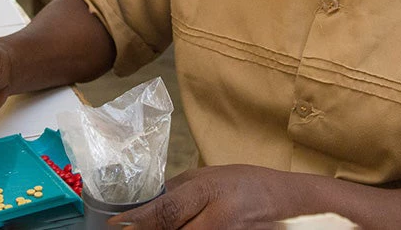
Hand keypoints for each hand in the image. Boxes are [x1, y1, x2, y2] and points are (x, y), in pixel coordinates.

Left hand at [110, 165, 293, 228]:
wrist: (285, 202)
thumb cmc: (245, 184)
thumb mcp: (208, 176)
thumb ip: (176, 190)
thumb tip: (142, 203)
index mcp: (210, 191)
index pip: (167, 209)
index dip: (138, 220)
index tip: (116, 224)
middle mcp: (219, 218)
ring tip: (151, 229)